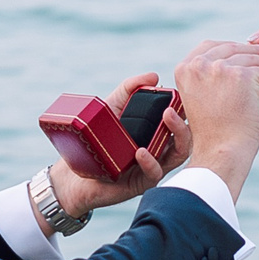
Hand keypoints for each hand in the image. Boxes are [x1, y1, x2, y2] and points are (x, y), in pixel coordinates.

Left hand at [46, 71, 191, 226]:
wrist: (72, 172)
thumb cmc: (95, 139)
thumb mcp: (111, 107)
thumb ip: (129, 89)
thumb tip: (154, 76)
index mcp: (156, 132)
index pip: (179, 121)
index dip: (185, 109)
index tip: (184, 95)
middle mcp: (159, 149)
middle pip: (185, 137)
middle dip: (184, 121)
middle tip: (174, 107)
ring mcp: (152, 166)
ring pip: (177, 155)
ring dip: (176, 136)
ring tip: (166, 117)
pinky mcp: (141, 183)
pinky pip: (154, 173)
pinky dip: (150, 162)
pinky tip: (141, 151)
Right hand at [172, 39, 258, 202]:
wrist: (220, 152)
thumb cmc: (211, 132)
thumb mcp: (198, 97)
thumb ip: (204, 76)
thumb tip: (225, 59)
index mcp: (184, 69)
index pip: (208, 46)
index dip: (227, 46)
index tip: (240, 51)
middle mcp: (199, 65)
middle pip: (231, 48)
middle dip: (249, 50)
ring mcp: (221, 69)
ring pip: (250, 58)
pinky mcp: (243, 76)